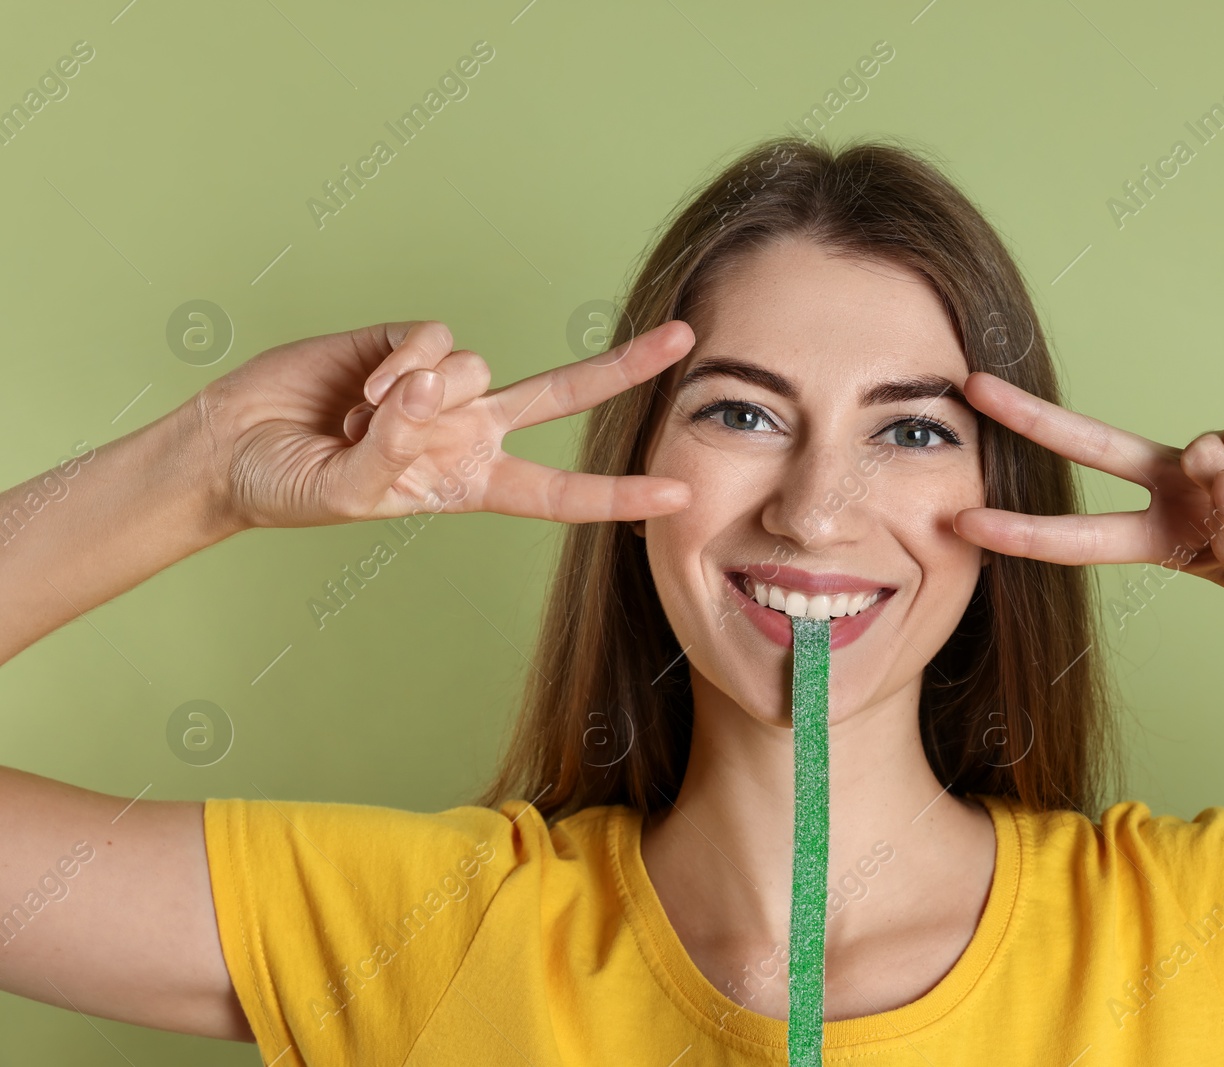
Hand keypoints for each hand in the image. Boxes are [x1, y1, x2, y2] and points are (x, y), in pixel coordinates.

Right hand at [194, 319, 693, 530]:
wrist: (233, 448)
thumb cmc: (293, 487)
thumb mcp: (350, 493)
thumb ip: (395, 449)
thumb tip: (430, 388)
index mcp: (471, 482)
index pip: (560, 492)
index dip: (620, 495)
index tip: (678, 494)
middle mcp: (470, 429)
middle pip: (563, 394)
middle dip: (623, 366)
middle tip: (686, 340)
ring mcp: (441, 384)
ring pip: (479, 365)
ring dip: (422, 393)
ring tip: (366, 421)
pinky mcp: (406, 342)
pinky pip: (435, 338)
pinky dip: (402, 362)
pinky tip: (362, 386)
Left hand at [950, 372, 1223, 632]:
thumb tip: (1218, 479)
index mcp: (1165, 541)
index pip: (1080, 535)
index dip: (1023, 532)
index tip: (962, 523)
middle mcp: (1180, 491)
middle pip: (1091, 448)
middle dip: (1031, 418)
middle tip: (972, 389)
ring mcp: (1220, 455)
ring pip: (1197, 456)